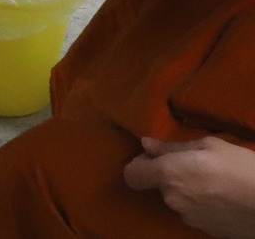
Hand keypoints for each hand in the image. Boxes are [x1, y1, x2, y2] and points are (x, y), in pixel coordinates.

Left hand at [126, 137, 254, 237]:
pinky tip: (220, 197)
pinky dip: (198, 203)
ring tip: (212, 181)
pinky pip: (191, 211)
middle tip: (193, 166)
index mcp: (169, 174)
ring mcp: (187, 217)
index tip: (154, 157)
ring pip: (176, 199)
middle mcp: (172, 198)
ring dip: (185, 189)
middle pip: (157, 185)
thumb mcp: (209, 146)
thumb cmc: (242, 167)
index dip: (139, 165)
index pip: (132, 175)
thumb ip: (172, 147)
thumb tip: (146, 145)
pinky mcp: (203, 229)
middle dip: (169, 175)